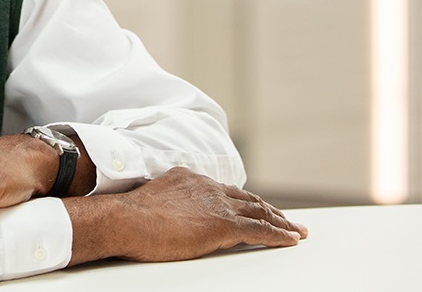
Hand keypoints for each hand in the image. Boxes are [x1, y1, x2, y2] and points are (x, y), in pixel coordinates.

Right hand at [65, 167, 307, 265]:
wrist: (125, 219)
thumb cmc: (128, 217)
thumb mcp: (150, 201)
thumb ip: (167, 203)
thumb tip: (166, 214)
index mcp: (189, 180)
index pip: (225, 191)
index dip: (244, 201)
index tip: (255, 208)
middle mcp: (206, 187)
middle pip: (248, 199)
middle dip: (270, 210)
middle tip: (288, 221)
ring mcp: (216, 205)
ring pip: (259, 212)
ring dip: (281, 222)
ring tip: (296, 231)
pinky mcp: (223, 225)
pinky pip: (260, 230)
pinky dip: (278, 235)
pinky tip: (290, 240)